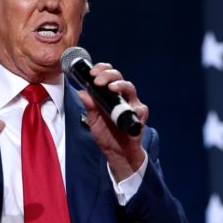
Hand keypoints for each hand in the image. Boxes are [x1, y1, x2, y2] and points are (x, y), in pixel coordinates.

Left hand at [77, 63, 148, 181]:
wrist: (116, 152)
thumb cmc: (106, 133)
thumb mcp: (93, 119)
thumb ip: (89, 106)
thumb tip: (81, 92)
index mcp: (109, 93)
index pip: (107, 75)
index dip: (101, 70)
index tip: (92, 73)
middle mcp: (121, 95)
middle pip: (118, 77)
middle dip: (108, 75)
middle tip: (98, 80)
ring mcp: (131, 104)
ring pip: (130, 88)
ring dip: (121, 85)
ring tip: (112, 87)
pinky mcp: (139, 116)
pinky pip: (140, 109)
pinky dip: (134, 108)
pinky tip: (129, 108)